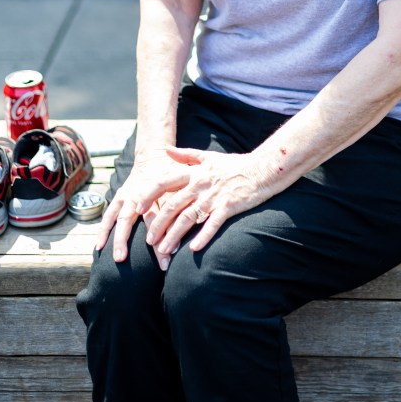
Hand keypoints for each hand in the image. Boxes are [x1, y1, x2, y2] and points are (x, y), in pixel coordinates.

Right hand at [95, 150, 198, 262]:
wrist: (154, 158)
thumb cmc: (171, 176)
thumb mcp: (179, 187)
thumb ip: (177, 210)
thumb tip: (179, 236)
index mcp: (156, 192)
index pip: (159, 219)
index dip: (163, 238)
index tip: (168, 259)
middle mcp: (138, 195)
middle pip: (135, 221)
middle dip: (133, 242)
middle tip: (135, 261)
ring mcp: (126, 196)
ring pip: (119, 219)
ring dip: (117, 239)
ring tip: (118, 259)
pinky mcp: (118, 197)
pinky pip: (108, 215)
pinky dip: (103, 229)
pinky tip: (99, 246)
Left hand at [139, 146, 268, 259]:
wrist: (262, 169)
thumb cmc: (234, 165)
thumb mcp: (208, 157)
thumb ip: (185, 155)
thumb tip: (166, 150)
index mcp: (194, 172)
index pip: (165, 183)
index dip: (149, 195)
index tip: (138, 209)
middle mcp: (201, 184)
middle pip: (173, 205)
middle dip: (158, 225)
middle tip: (149, 242)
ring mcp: (214, 196)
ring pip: (188, 218)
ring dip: (174, 235)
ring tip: (164, 251)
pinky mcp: (228, 207)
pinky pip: (212, 224)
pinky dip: (202, 236)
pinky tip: (193, 249)